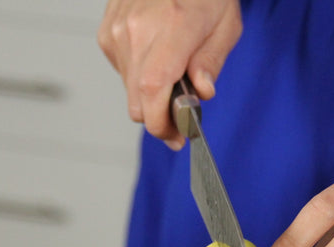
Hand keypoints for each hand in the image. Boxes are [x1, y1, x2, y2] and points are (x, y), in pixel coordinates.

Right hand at [97, 0, 241, 148]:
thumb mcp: (225, 24)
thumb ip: (212, 62)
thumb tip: (202, 93)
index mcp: (172, 27)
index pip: (153, 91)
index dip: (161, 124)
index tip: (176, 136)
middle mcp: (137, 29)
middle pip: (137, 100)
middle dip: (159, 119)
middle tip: (181, 123)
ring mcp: (117, 29)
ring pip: (129, 89)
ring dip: (150, 97)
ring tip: (173, 81)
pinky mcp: (107, 30)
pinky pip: (121, 71)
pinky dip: (139, 76)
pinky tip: (157, 61)